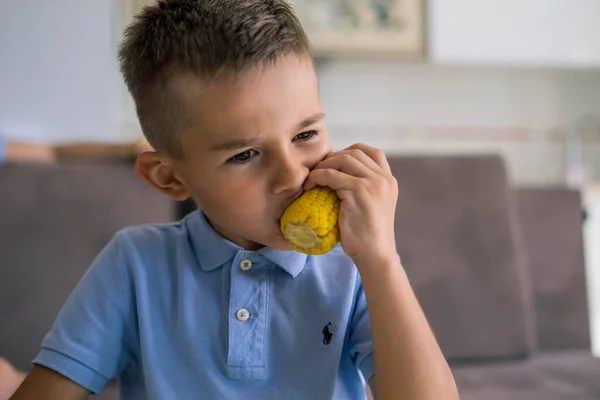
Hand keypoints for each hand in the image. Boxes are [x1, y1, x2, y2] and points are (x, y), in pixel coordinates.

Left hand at [304, 143, 397, 265]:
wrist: (375, 255)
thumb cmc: (368, 237)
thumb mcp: (371, 206)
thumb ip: (363, 190)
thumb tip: (338, 179)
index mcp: (389, 181)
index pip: (373, 151)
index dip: (351, 151)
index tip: (334, 162)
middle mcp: (384, 178)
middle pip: (356, 151)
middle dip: (334, 157)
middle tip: (318, 170)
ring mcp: (373, 183)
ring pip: (343, 159)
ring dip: (324, 165)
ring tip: (312, 178)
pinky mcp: (360, 191)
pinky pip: (332, 175)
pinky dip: (317, 176)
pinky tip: (310, 186)